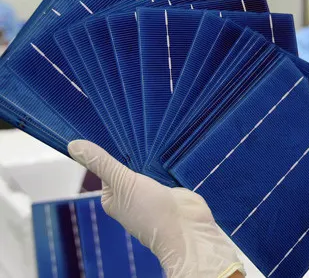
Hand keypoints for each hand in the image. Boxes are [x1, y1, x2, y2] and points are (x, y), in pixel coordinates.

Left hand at [68, 140, 244, 277]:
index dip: (110, 151)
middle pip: (128, 166)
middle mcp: (131, 196)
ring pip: (148, 167)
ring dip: (152, 156)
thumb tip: (72, 145)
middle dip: (133, 152)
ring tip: (153, 133)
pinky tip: (169, 147)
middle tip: (135, 127)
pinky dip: (166, 161)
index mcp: (113, 197)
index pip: (107, 168)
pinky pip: (165, 170)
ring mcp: (152, 192)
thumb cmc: (150, 212)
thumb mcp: (122, 182)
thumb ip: (102, 163)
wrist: (187, 229)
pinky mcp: (171, 189)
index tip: (115, 132)